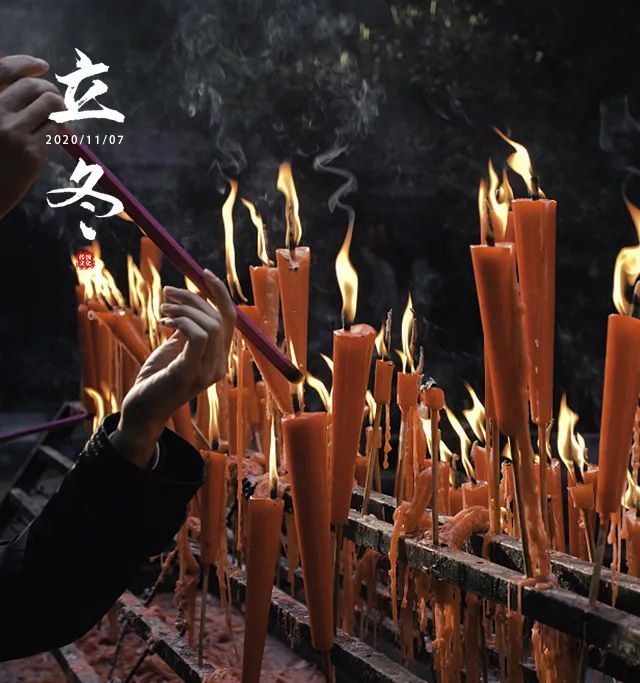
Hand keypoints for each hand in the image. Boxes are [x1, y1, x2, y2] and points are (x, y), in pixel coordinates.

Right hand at [0, 55, 64, 219]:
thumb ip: (3, 104)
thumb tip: (35, 85)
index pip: (4, 69)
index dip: (26, 64)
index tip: (42, 67)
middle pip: (34, 87)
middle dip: (51, 92)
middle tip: (57, 105)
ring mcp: (13, 132)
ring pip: (52, 104)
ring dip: (61, 110)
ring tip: (60, 120)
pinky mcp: (31, 152)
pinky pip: (57, 129)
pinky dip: (62, 129)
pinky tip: (59, 137)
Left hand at [110, 270, 235, 467]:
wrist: (141, 411)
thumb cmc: (156, 379)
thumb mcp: (175, 348)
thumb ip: (188, 330)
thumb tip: (191, 303)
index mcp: (219, 358)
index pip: (229, 318)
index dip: (220, 293)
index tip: (203, 273)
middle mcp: (219, 366)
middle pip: (219, 318)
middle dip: (193, 298)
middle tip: (167, 295)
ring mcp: (207, 372)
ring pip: (210, 324)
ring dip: (185, 309)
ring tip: (162, 311)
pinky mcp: (189, 374)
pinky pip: (198, 336)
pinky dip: (181, 321)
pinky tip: (164, 322)